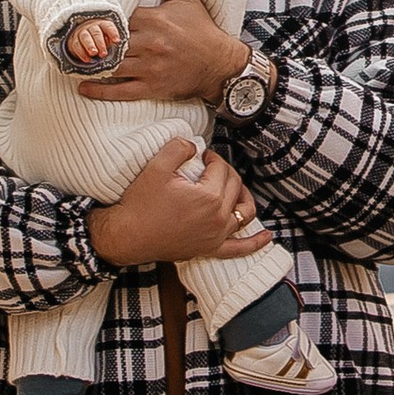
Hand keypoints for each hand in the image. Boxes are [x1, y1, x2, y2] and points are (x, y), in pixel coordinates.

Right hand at [59, 14, 121, 71]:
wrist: (84, 35)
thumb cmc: (101, 37)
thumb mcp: (108, 37)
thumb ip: (112, 40)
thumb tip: (116, 43)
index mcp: (102, 24)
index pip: (108, 26)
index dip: (113, 33)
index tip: (117, 41)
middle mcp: (92, 27)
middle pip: (96, 33)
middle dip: (100, 43)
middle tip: (103, 53)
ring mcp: (82, 32)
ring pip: (85, 37)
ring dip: (89, 46)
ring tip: (94, 54)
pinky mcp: (74, 40)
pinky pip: (76, 45)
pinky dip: (82, 53)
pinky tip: (88, 60)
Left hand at [79, 0, 245, 106]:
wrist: (220, 64)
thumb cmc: (202, 30)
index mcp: (154, 20)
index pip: (117, 17)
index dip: (98, 18)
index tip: (79, 17)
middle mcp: (150, 44)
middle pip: (110, 42)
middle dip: (88, 42)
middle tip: (66, 40)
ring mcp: (150, 68)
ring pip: (111, 67)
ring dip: (89, 65)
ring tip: (71, 61)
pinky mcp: (152, 87)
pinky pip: (121, 91)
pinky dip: (100, 90)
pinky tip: (83, 86)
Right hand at [89, 142, 268, 268]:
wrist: (126, 236)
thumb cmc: (139, 204)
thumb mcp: (156, 167)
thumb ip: (179, 148)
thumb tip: (194, 145)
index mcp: (209, 197)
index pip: (221, 169)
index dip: (212, 158)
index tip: (201, 156)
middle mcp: (218, 218)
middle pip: (234, 186)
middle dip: (225, 172)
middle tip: (210, 167)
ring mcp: (216, 236)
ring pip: (245, 213)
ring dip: (244, 197)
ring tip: (237, 188)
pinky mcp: (209, 249)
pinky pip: (239, 248)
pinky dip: (254, 243)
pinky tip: (267, 237)